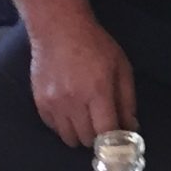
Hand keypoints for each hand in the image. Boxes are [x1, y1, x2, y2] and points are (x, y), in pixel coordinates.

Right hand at [27, 13, 135, 150]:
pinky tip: (71, 112)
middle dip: (98, 137)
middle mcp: (73, 101)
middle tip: (103, 125)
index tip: (119, 140)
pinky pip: (54, 129)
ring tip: (86, 120)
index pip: (106, 133)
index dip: (114, 142)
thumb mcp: (121, 67)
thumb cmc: (95, 45)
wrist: (58, 29)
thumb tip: (131, 127)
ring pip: (69, 138)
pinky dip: (64, 127)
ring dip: (80, 134)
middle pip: (87, 139)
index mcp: (97, 91)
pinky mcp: (40, 103)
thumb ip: (127, 100)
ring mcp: (54, 104)